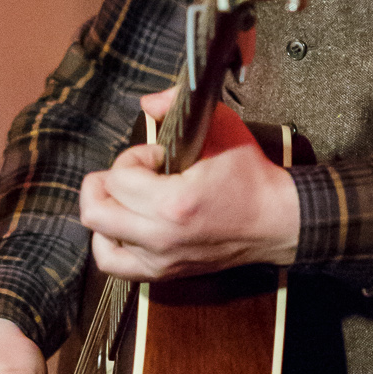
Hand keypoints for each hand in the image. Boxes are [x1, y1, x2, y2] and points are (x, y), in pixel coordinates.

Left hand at [80, 88, 299, 280]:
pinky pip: (113, 264)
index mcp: (174, 203)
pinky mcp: (164, 271)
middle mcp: (161, 237)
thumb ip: (179, 106)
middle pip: (96, 211)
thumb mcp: (223, 128)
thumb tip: (148, 102)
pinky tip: (120, 227)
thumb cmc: (252, 178)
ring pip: (99, 238)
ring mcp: (161, 259)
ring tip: (122, 198)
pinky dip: (107, 244)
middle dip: (105, 183)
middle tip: (128, 173)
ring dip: (105, 212)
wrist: (276, 220)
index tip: (156, 155)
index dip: (133, 157)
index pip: (119, 177)